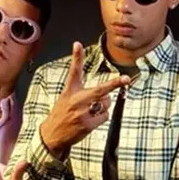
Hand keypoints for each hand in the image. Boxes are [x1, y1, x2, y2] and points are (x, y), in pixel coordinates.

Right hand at [38, 42, 131, 157]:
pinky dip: (101, 117)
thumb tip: (105, 92)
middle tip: (125, 79)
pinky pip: (105, 116)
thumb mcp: (66, 97)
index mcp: (70, 90)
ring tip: (90, 111)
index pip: (74, 71)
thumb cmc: (61, 114)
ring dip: (103, 106)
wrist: (52, 135)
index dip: (76, 56)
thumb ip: (81, 90)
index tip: (77, 44)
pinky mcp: (87, 124)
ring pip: (106, 104)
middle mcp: (76, 100)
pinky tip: (91, 120)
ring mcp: (82, 113)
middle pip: (100, 89)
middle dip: (114, 84)